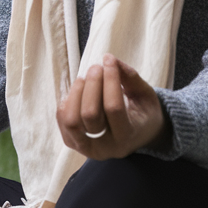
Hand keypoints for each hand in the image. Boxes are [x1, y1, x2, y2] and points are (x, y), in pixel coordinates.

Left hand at [56, 53, 170, 159]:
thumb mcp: (145, 95)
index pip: (113, 108)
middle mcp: (106, 147)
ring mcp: (86, 148)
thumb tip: (109, 60)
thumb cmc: (143, 113)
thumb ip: (131, 78)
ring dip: (77, 92)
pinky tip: (80, 90)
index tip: (109, 60)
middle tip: (97, 67)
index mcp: (127, 136)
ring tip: (86, 79)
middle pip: (90, 114)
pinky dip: (68, 100)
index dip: (110, 79)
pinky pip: (62, 119)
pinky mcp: (72, 142)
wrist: (136, 136)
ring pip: (71, 120)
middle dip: (92, 84)